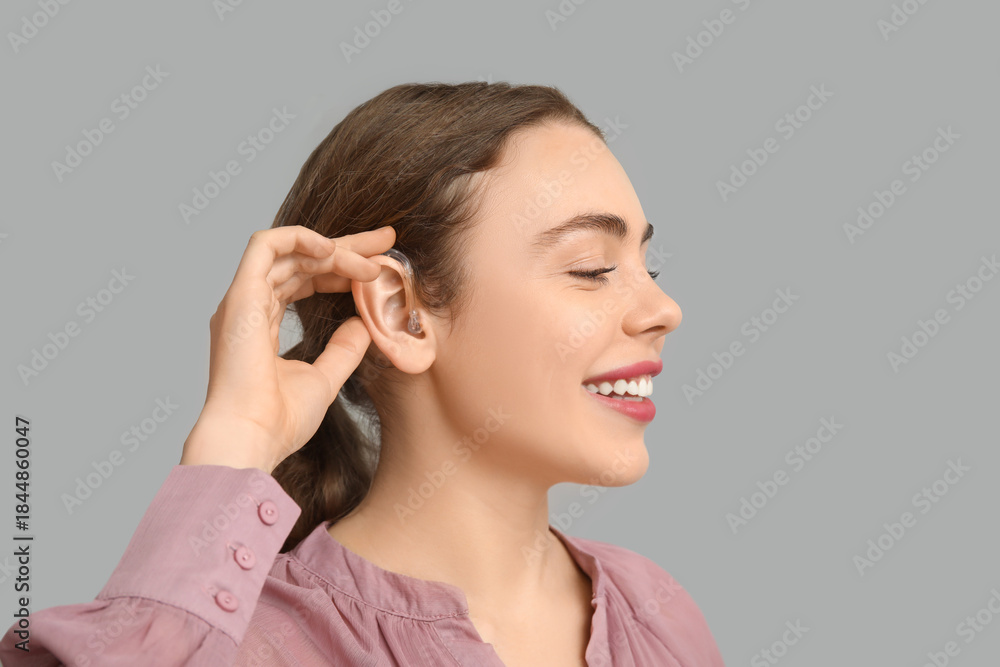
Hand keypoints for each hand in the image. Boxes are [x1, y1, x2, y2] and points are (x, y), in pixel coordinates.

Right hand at [180, 224, 395, 472]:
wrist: (252, 438)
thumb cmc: (279, 421)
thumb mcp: (325, 378)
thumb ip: (343, 348)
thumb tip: (364, 322)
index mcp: (260, 325)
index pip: (302, 280)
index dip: (341, 268)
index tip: (379, 266)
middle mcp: (248, 308)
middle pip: (299, 261)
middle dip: (345, 248)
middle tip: (386, 241)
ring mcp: (242, 301)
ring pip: (289, 252)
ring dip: (334, 249)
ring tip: (371, 260)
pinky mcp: (241, 296)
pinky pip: (265, 246)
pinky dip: (299, 238)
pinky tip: (333, 249)